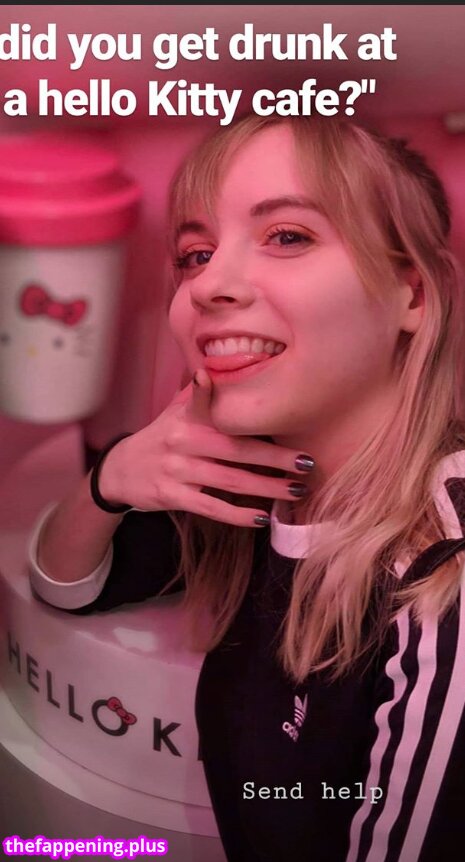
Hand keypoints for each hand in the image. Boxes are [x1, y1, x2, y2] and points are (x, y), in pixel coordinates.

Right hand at [98, 368, 314, 526]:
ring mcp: (177, 470)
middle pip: (237, 450)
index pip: (209, 403)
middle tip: (307, 463)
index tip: (263, 400)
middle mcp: (183, 441)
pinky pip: (211, 507)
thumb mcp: (176, 411)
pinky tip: (262, 518)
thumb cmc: (162, 437)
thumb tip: (232, 374)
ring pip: (230, 481)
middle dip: (276, 458)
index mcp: (188, 417)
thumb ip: (205, 398)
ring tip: (296, 491)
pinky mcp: (172, 496)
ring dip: (267, 488)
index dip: (226, 399)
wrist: (121, 469)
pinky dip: (238, 515)